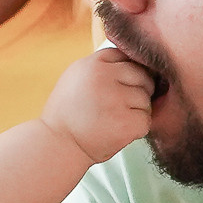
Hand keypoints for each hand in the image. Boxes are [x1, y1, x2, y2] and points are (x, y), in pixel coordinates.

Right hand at [40, 48, 153, 163]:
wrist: (57, 146)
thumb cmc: (68, 114)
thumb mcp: (76, 78)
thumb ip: (101, 67)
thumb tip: (133, 62)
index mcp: (92, 63)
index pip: (127, 56)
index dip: (127, 74)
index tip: (117, 88)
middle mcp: (104, 76)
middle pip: (142, 75)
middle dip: (136, 91)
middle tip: (117, 107)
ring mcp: (116, 99)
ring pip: (146, 99)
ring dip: (135, 112)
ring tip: (112, 120)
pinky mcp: (126, 122)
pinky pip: (145, 120)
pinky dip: (135, 129)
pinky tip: (117, 131)